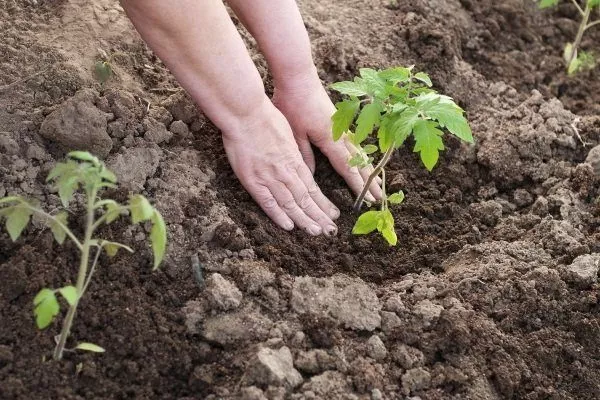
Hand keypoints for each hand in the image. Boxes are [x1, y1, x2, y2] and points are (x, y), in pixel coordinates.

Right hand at [221, 97, 339, 235]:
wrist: (245, 113)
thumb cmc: (265, 118)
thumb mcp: (287, 133)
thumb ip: (293, 152)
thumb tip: (298, 163)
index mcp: (294, 160)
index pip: (312, 187)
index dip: (323, 203)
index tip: (333, 214)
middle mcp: (285, 171)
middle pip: (305, 198)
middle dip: (319, 216)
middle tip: (331, 231)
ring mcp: (269, 177)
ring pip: (291, 203)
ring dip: (304, 219)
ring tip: (316, 232)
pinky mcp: (253, 180)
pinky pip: (268, 202)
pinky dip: (279, 215)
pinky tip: (290, 226)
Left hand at [272, 71, 381, 201]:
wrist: (298, 75)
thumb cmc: (292, 103)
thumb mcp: (294, 132)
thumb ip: (304, 155)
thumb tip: (311, 177)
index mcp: (330, 139)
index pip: (347, 167)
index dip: (357, 185)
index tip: (367, 200)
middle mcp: (340, 134)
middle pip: (359, 162)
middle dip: (369, 181)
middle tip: (380, 198)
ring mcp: (342, 126)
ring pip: (359, 152)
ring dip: (368, 169)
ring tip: (377, 183)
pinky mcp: (339, 120)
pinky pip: (355, 143)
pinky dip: (362, 156)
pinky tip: (364, 160)